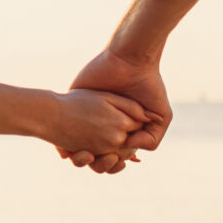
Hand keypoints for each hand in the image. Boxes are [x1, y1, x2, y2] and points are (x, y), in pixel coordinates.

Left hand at [63, 46, 171, 172]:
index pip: (114, 155)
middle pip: (96, 155)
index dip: (116, 163)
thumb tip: (132, 150)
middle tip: (104, 158)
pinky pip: (61, 129)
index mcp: (121, 128)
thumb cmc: (149, 84)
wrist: (131, 59)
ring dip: (81, 158)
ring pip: (77, 147)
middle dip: (100, 163)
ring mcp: (86, 114)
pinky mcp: (73, 102)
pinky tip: (68, 150)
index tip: (119, 161)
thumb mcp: (160, 115)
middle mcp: (102, 124)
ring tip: (89, 155)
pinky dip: (63, 144)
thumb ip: (152, 138)